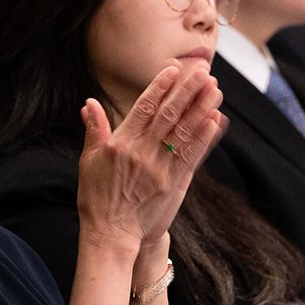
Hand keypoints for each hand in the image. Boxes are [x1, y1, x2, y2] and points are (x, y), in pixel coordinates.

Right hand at [76, 60, 222, 252]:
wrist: (111, 234)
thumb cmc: (97, 198)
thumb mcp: (88, 161)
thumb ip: (94, 130)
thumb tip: (89, 104)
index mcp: (120, 144)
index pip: (143, 108)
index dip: (160, 87)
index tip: (174, 69)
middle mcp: (142, 153)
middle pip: (169, 115)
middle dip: (187, 91)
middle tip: (203, 71)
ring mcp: (160, 169)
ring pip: (184, 132)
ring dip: (202, 108)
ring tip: (215, 89)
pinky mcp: (174, 184)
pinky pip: (192, 156)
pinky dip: (204, 137)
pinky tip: (215, 120)